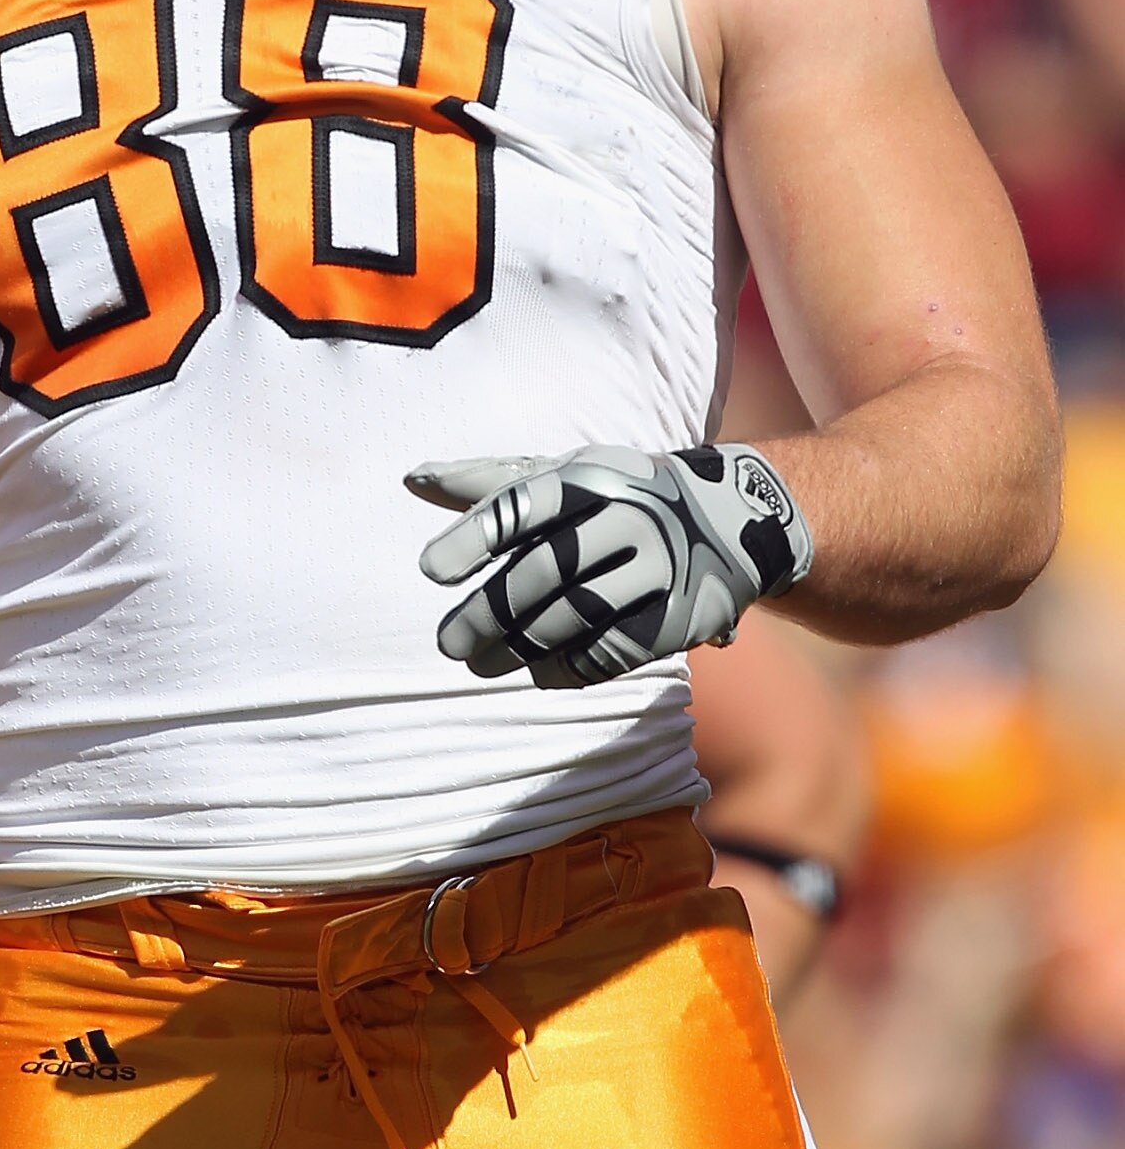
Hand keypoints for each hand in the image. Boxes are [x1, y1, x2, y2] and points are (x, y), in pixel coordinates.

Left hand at [411, 442, 809, 684]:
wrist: (736, 521)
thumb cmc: (620, 497)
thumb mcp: (566, 476)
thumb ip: (492, 484)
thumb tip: (413, 478)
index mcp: (591, 478)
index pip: (525, 504)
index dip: (475, 536)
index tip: (431, 571)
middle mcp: (628, 518)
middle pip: (545, 571)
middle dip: (488, 613)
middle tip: (449, 644)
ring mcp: (658, 569)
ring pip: (575, 617)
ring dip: (519, 648)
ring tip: (481, 664)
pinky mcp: (678, 617)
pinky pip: (611, 652)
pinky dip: (566, 668)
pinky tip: (539, 672)